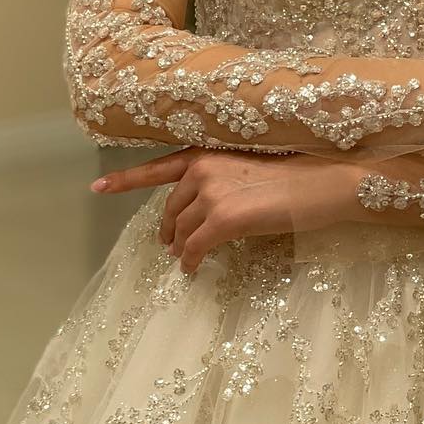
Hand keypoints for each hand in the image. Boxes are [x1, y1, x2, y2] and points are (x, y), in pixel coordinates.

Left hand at [90, 148, 360, 271]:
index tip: (97, 187)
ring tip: (186, 259)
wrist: (327, 182)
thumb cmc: (299, 176)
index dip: (125, 180)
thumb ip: (223, 181)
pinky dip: (191, 260)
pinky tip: (192, 268)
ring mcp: (212, 194)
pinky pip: (195, 247)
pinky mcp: (225, 219)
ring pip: (181, 231)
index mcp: (208, 154)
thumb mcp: (252, 170)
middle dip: (168, 230)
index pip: (159, 169)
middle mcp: (203, 170)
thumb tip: (206, 209)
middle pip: (171, 209)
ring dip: (181, 248)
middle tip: (170, 245)